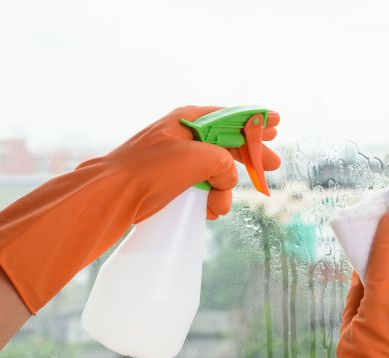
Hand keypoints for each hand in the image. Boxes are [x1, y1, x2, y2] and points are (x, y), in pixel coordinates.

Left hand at [0, 105, 280, 312]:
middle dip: (250, 157)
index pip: (232, 115)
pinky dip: (211, 198)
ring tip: (221, 206)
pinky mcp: (170, 181)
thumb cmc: (149, 170)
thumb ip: (225, 163)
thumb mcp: (198, 159)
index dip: (256, 121)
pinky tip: (211, 211)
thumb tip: (228, 179)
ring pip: (217, 170)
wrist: (111, 195)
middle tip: (272, 166)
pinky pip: (202, 186)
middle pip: (229, 142)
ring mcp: (176, 158)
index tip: (277, 123)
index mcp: (190, 119)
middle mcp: (184, 135)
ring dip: (226, 189)